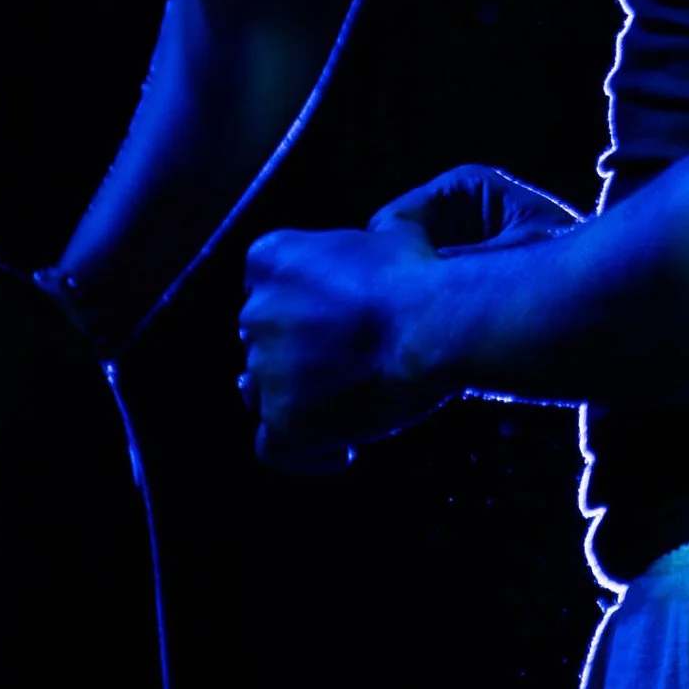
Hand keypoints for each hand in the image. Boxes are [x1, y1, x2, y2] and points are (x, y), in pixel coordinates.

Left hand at [237, 168, 583, 469]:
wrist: (433, 324)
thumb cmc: (419, 278)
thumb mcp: (387, 235)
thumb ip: (359, 247)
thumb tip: (378, 246)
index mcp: (269, 258)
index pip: (264, 290)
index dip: (297, 311)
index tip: (331, 324)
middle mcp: (255, 311)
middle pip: (262, 342)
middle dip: (294, 356)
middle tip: (343, 367)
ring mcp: (265, 368)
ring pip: (263, 393)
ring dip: (295, 400)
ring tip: (344, 407)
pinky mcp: (282, 419)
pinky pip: (274, 450)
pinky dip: (305, 454)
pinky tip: (342, 451)